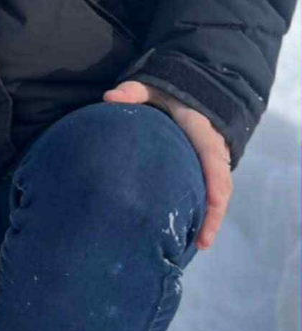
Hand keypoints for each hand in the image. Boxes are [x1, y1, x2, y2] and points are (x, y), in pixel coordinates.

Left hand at [103, 80, 230, 251]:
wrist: (192, 89)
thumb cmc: (168, 90)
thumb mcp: (151, 86)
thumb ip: (132, 91)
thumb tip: (109, 99)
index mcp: (202, 130)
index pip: (212, 158)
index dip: (214, 183)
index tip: (211, 205)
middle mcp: (214, 147)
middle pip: (222, 185)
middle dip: (215, 214)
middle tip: (200, 243)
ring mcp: (214, 159)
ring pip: (219, 192)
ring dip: (211, 217)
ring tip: (196, 244)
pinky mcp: (206, 166)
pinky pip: (212, 189)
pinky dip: (206, 209)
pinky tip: (190, 229)